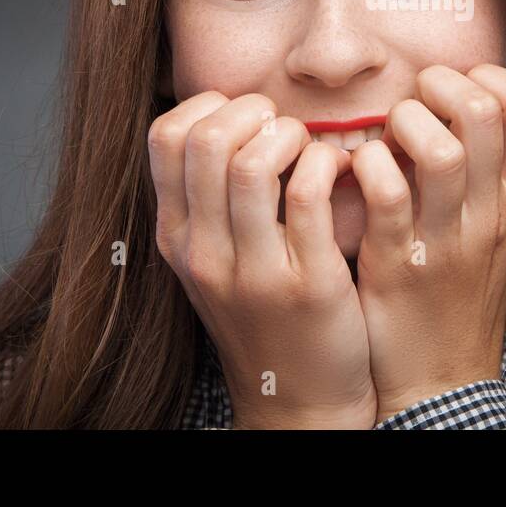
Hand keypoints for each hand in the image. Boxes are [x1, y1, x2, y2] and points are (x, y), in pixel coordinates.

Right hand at [148, 90, 377, 428]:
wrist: (297, 400)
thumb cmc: (265, 316)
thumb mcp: (215, 260)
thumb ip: (212, 198)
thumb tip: (231, 117)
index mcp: (177, 237)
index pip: (165, 136)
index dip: (212, 106)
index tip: (249, 120)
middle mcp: (203, 253)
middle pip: (206, 140)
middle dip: (254, 112)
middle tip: (284, 127)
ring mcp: (251, 272)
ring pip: (251, 164)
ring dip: (291, 135)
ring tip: (310, 149)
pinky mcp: (307, 285)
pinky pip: (307, 195)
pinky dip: (326, 165)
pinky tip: (341, 172)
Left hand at [349, 64, 505, 422]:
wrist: (442, 379)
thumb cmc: (461, 293)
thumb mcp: (500, 229)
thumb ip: (493, 170)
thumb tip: (470, 100)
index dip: (486, 75)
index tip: (452, 89)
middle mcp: (491, 213)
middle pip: (486, 110)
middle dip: (440, 84)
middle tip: (413, 100)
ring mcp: (448, 240)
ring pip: (441, 150)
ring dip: (404, 122)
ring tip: (387, 133)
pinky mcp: (399, 265)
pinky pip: (386, 195)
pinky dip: (368, 166)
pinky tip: (357, 170)